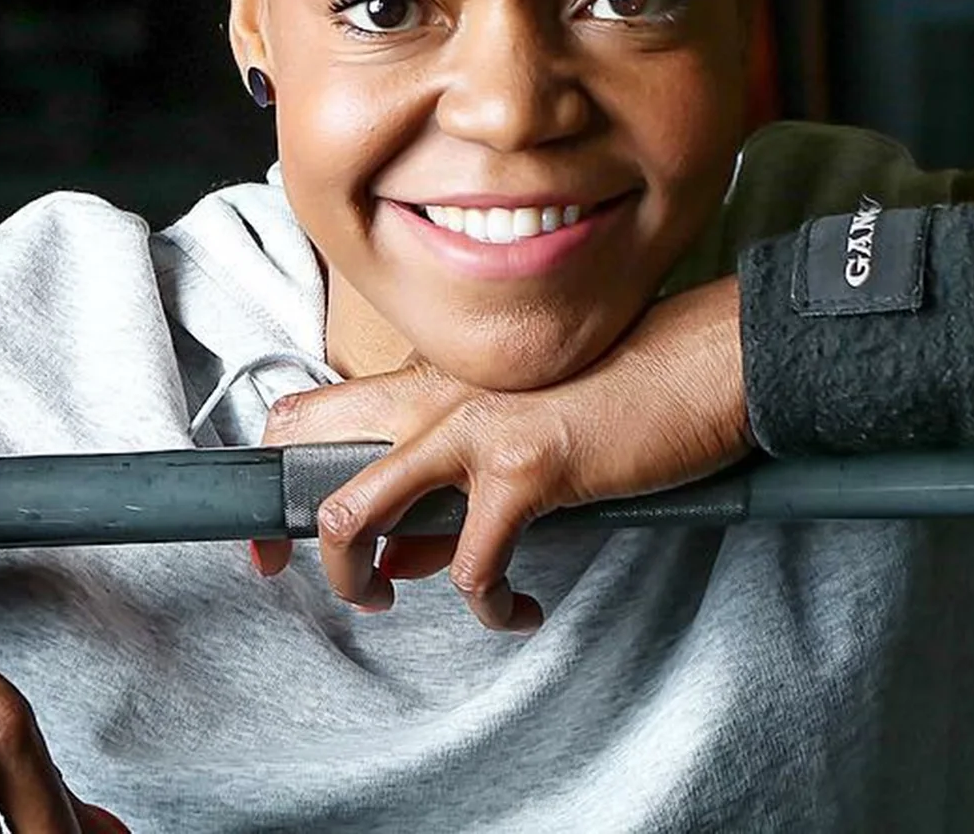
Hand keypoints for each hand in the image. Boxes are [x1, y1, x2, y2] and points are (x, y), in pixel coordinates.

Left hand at [254, 278, 751, 631]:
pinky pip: (468, 567)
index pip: (309, 411)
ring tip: (389, 601)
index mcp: (426, 382)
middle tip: (312, 582)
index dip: (271, 478)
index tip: (271, 541)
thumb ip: (448, 492)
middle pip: (301, 446)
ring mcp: (469, 429)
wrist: (702, 365)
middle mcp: (429, 397)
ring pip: (353, 510)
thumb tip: (403, 559)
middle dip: (285, 531)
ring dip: (356, 577)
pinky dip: (488, 606)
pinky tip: (518, 608)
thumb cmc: (619, 395)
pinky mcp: (522, 469)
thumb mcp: (516, 433)